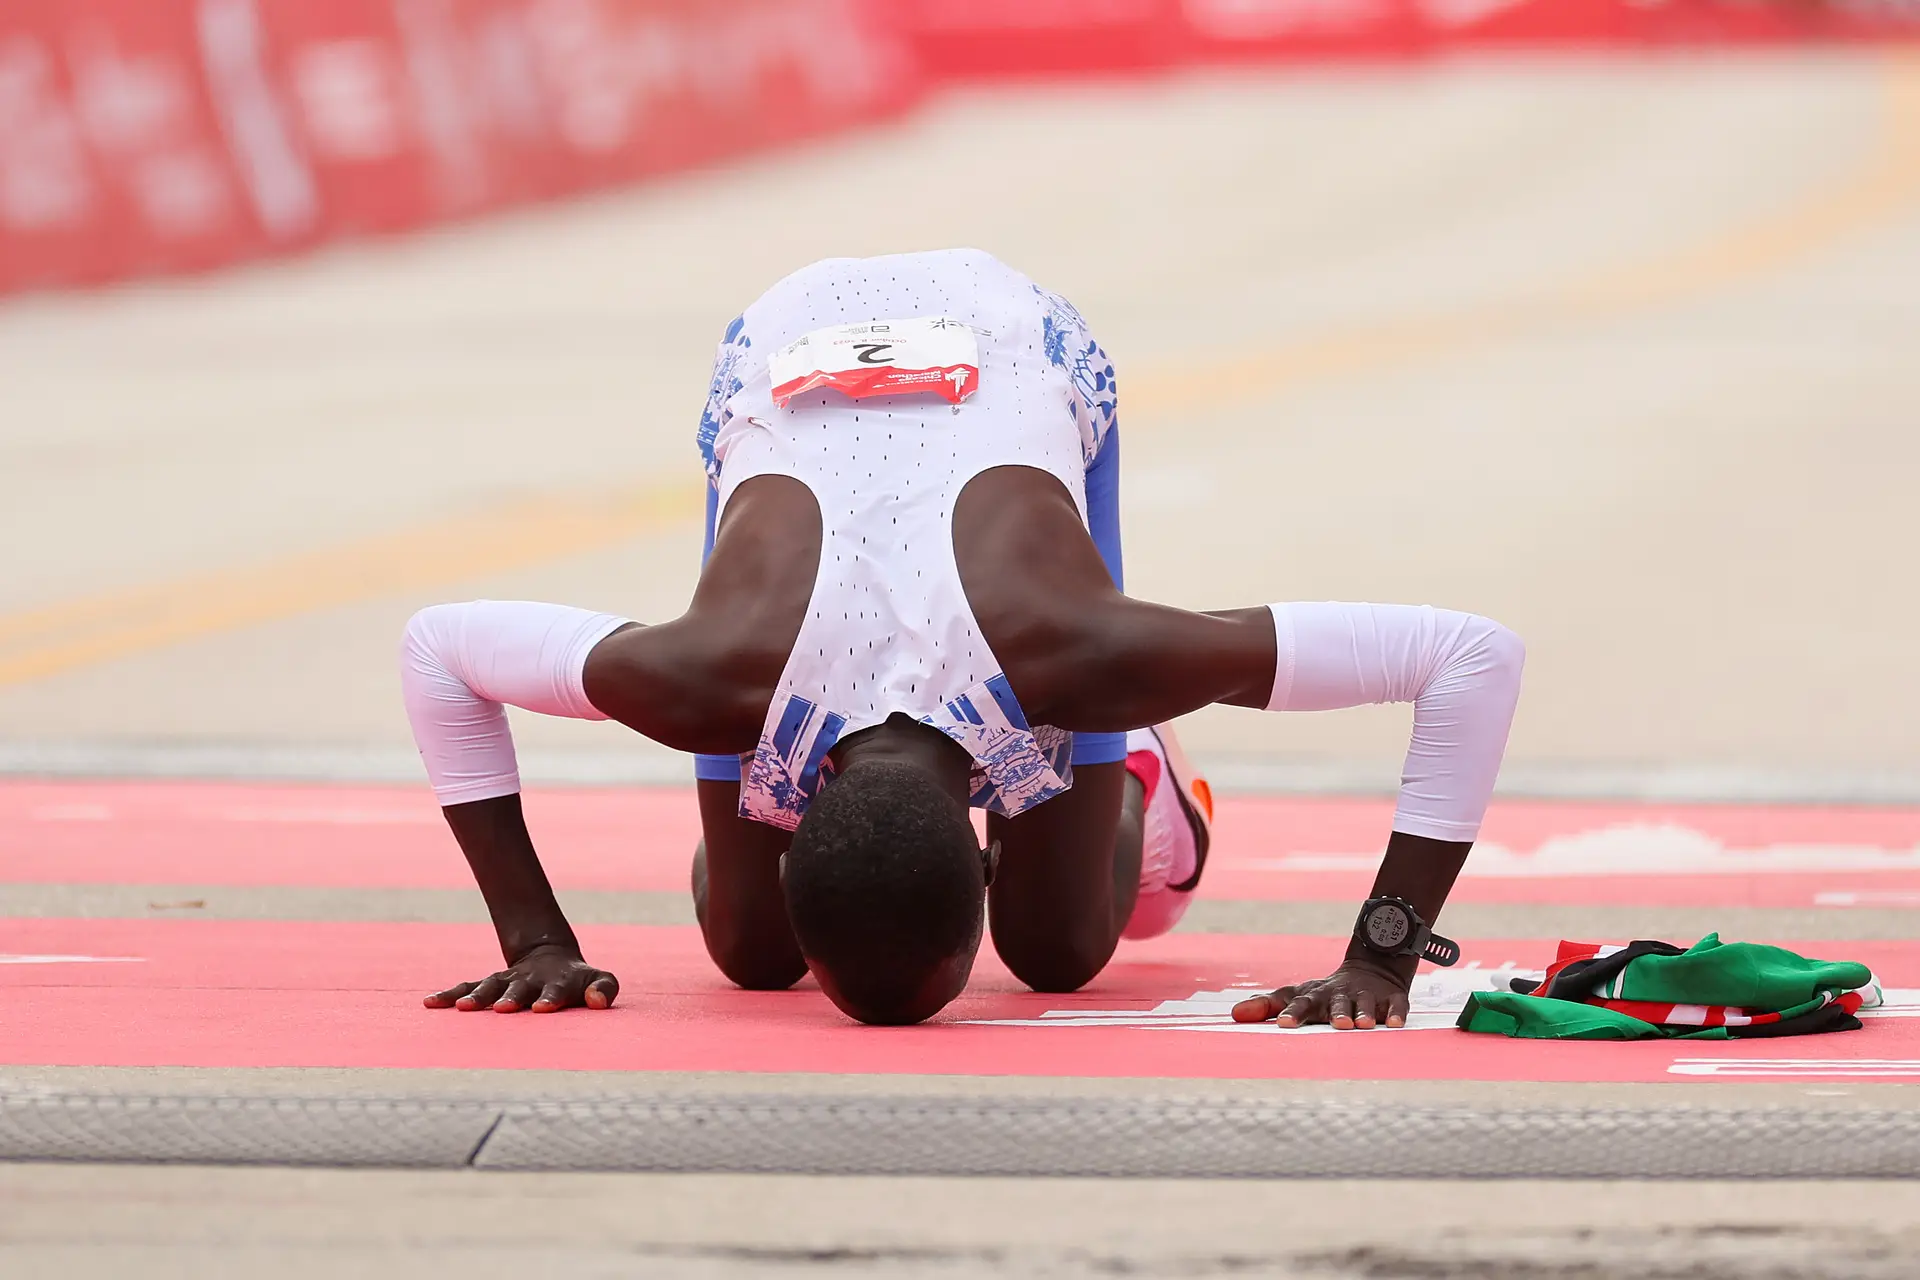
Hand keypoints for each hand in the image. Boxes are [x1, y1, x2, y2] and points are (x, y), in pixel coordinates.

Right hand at [423, 943, 618, 1013]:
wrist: (552, 959)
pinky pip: (466, 987)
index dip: (550, 999)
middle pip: (518, 989)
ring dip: (477, 997)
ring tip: (462, 1008)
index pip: (556, 991)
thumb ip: (604, 989)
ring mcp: (507, 982)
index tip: (542, 1009)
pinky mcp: (489, 985)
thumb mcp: (600, 980)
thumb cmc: (579, 980)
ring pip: (489, 987)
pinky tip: (430, 1002)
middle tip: (502, 1009)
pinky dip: (449, 995)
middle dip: (510, 998)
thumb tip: (597, 1001)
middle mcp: (529, 981)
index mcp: (558, 982)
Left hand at [1231, 959, 1409, 1029]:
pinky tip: (1394, 1024)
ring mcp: (1367, 996)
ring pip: (1366, 1004)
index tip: (1283, 1024)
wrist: (1369, 971)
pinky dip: (1396, 1013)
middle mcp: (1341, 995)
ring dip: (1364, 1013)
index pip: (1300, 1002)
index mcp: (1315, 995)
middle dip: (1337, 1012)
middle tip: (1337, 1024)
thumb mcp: (1296, 995)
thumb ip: (1266, 1005)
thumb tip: (1234, 1014)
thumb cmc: (1324, 993)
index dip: (1292, 1013)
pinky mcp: (1391, 998)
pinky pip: (1396, 1005)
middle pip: (1337, 1003)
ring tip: (1362, 1025)